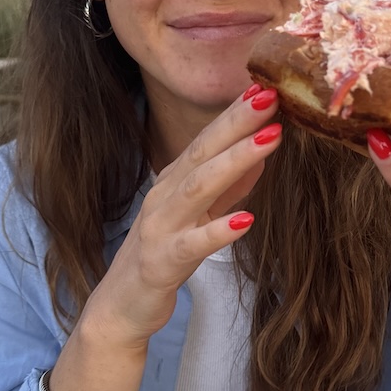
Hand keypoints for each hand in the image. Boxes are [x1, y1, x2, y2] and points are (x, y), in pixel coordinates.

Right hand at [82, 84, 282, 351]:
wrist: (120, 306)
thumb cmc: (162, 254)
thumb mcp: (199, 214)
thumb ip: (229, 186)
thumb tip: (262, 151)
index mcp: (174, 182)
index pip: (208, 139)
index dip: (236, 113)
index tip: (266, 85)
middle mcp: (165, 196)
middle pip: (203, 152)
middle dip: (237, 122)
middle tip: (270, 95)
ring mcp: (160, 228)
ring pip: (199, 188)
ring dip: (235, 161)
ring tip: (269, 140)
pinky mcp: (162, 262)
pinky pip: (193, 245)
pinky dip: (219, 231)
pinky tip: (246, 222)